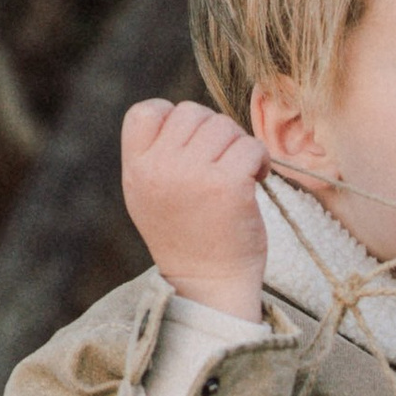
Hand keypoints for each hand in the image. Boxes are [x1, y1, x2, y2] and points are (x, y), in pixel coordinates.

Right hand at [122, 101, 267, 319]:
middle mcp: (159, 168)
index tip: (191, 150)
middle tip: (221, 165)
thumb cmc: (186, 236)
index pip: (147, 110)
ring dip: (238, 146)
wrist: (208, 284)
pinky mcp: (228, 185)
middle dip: (213, 134)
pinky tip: (254, 181)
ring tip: (237, 175)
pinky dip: (259, 160)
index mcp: (136, 168)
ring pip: (224, 125)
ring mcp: (193, 174)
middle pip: (192, 112)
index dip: (174, 120)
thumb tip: (184, 112)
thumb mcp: (150, 193)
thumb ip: (156, 153)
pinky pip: (251, 146)